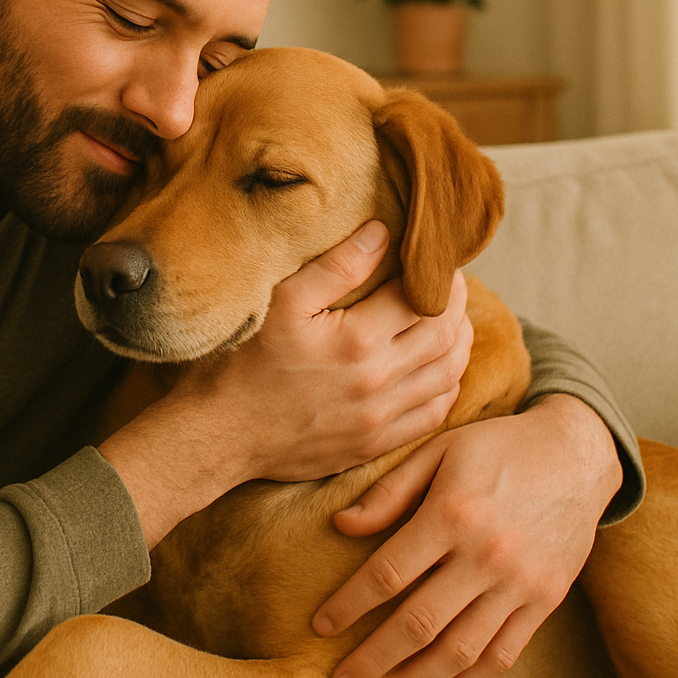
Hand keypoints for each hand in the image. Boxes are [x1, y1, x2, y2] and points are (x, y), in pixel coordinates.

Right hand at [174, 237, 472, 484]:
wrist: (219, 434)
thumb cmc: (242, 362)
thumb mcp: (281, 301)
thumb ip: (336, 266)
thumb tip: (383, 233)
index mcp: (357, 340)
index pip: (426, 299)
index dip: (438, 276)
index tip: (435, 261)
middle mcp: (378, 382)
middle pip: (446, 337)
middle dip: (455, 305)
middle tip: (447, 286)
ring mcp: (380, 419)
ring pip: (448, 377)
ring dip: (458, 345)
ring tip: (449, 320)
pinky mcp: (374, 444)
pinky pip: (433, 415)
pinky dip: (446, 386)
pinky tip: (436, 369)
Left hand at [313, 393, 623, 677]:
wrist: (578, 453)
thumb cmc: (499, 447)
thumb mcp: (439, 450)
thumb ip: (390, 491)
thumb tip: (342, 525)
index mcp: (453, 514)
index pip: (388, 574)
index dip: (349, 605)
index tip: (321, 625)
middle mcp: (486, 555)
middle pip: (419, 623)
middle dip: (374, 657)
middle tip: (342, 676)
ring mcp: (521, 583)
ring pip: (460, 650)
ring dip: (417, 676)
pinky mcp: (547, 600)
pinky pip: (503, 653)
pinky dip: (469, 676)